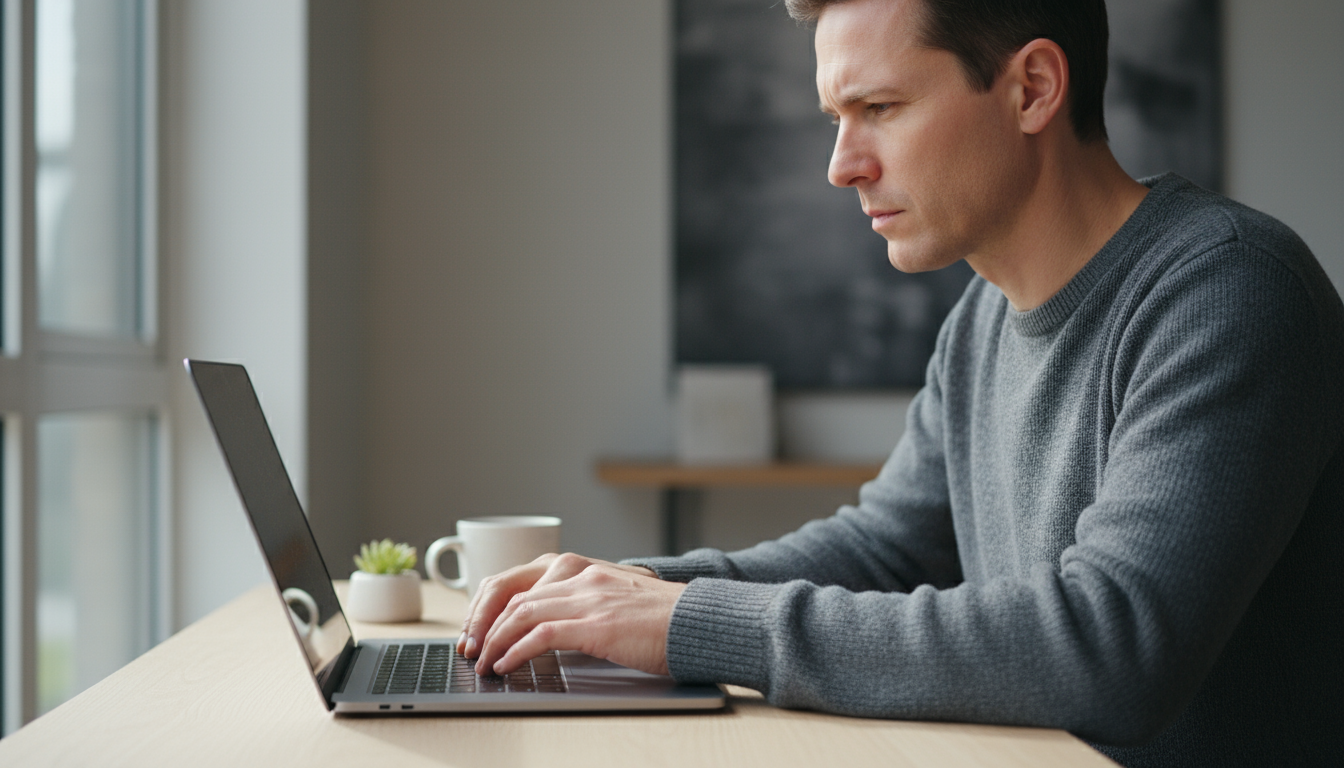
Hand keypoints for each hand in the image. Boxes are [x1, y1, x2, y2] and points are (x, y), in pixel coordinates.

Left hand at [456, 553, 681, 675]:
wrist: (701, 620)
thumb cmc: (663, 618)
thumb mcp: (615, 600)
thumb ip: (584, 604)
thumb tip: (549, 629)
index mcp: (583, 569)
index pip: (520, 581)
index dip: (491, 607)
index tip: (479, 630)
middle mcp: (581, 575)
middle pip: (513, 595)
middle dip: (484, 625)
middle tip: (472, 649)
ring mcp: (589, 597)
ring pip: (521, 613)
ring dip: (494, 641)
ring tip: (484, 662)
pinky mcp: (597, 624)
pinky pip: (541, 635)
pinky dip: (516, 651)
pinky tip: (506, 665)